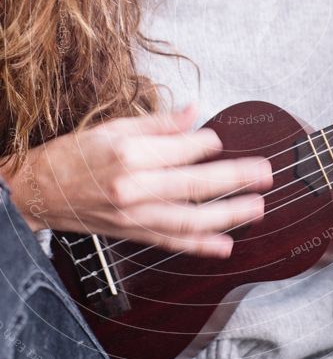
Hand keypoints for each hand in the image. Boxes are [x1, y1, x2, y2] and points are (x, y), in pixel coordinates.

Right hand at [4, 103, 272, 257]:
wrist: (42, 192)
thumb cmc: (75, 156)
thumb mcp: (113, 127)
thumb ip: (158, 124)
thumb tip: (194, 113)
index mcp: (129, 153)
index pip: (183, 149)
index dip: (208, 143)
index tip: (220, 140)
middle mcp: (134, 187)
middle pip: (194, 185)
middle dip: (235, 179)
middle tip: (265, 174)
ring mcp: (135, 216)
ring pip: (190, 219)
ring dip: (228, 215)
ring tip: (257, 209)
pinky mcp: (134, 233)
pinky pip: (173, 242)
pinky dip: (201, 246)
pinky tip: (226, 246)